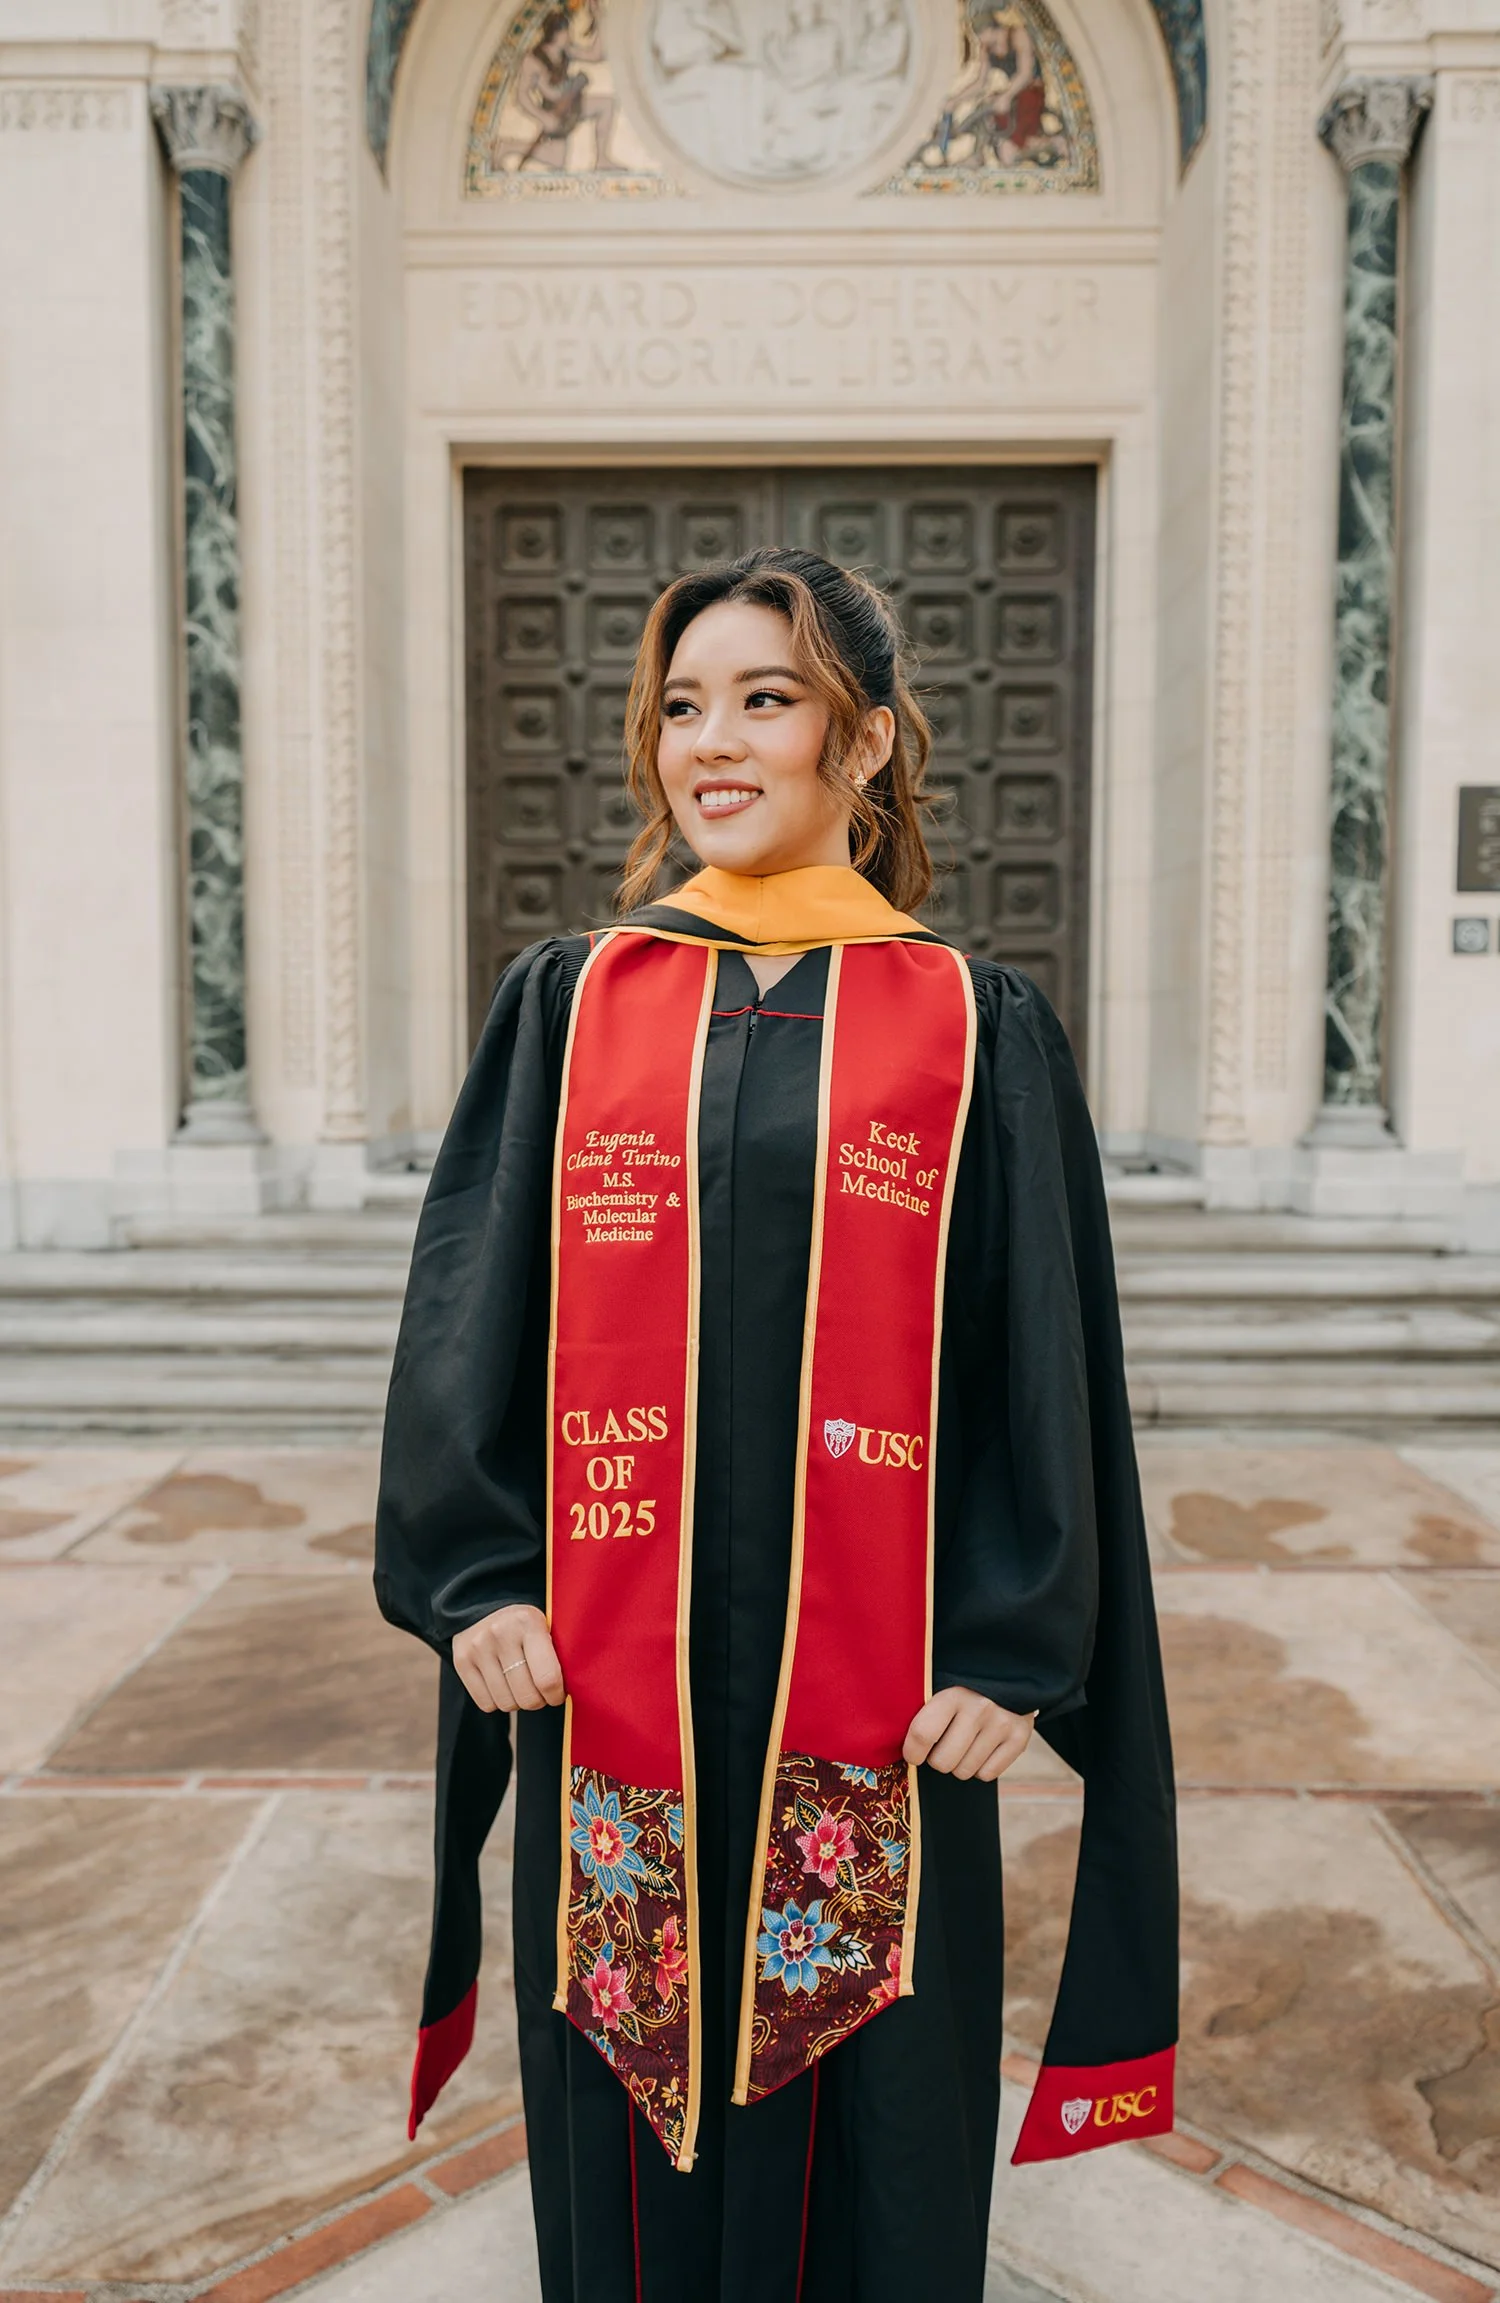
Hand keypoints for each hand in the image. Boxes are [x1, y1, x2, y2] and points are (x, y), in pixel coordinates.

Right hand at [452, 1603, 564, 1713]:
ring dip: (517, 1702)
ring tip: (520, 1685)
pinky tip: (503, 1684)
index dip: (556, 1695)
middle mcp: (501, 1634)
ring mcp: (478, 1648)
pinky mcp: (461, 1661)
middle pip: (526, 1696)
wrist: (485, 1603)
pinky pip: (486, 1704)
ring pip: (506, 1703)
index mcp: (529, 1623)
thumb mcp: (545, 1627)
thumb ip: (558, 1654)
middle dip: (538, 1701)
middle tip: (539, 1691)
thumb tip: (572, 1689)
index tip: (557, 1694)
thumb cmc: (526, 1625)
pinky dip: (498, 1701)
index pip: (547, 1678)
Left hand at [903, 1687, 1035, 1781]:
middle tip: (943, 1744)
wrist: (1009, 1673)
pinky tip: (982, 1746)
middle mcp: (980, 1708)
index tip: (913, 1753)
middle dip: (938, 1759)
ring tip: (965, 1741)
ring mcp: (1002, 1724)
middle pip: (943, 1762)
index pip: (922, 1734)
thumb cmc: (961, 1686)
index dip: (912, 1751)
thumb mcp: (940, 1685)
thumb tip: (890, 1741)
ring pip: (964, 1771)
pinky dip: (980, 1767)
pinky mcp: (1020, 1738)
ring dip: (959, 1763)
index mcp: (953, 1693)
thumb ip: (920, 1709)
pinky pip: (987, 1775)